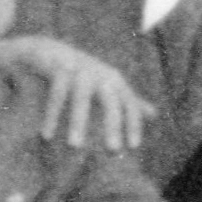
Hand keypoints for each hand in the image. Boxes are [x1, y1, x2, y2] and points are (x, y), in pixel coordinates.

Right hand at [0, 34, 150, 151]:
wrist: (50, 51)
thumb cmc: (84, 75)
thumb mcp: (109, 86)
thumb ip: (129, 100)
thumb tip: (154, 114)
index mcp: (114, 82)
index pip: (130, 104)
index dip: (133, 123)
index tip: (133, 147)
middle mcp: (100, 74)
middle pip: (110, 101)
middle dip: (113, 125)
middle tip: (113, 151)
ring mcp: (78, 70)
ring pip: (80, 98)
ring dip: (78, 122)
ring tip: (75, 147)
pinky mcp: (57, 68)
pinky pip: (56, 93)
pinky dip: (52, 114)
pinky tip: (47, 136)